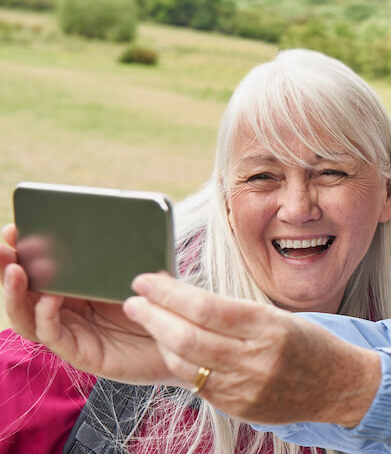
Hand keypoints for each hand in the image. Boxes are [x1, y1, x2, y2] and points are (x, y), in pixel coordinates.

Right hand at [2, 224, 169, 384]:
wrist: (184, 345)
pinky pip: (52, 334)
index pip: (39, 269)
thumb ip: (126, 258)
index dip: (23, 250)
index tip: (16, 227)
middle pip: (23, 290)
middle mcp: (66, 310)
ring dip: (16, 293)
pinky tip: (51, 298)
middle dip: (8, 267)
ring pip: (27, 315)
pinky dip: (46, 315)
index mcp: (76, 288)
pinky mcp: (80, 352)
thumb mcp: (142, 276)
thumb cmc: (161, 308)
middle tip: (2, 248)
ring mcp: (70, 331)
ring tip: (15, 270)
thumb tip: (117, 225)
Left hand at [126, 274, 381, 426]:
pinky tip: (172, 349)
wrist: (339, 386)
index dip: (169, 293)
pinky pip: (197, 385)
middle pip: (189, 337)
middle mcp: (257, 359)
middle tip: (133, 301)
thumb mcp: (278, 317)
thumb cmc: (309, 344)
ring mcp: (246, 388)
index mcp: (270, 328)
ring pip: (186, 364)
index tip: (147, 280)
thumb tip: (183, 297)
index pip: (207, 307)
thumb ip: (233, 312)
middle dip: (153, 316)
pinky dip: (180, 364)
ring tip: (147, 323)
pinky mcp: (239, 408)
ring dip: (159, 342)